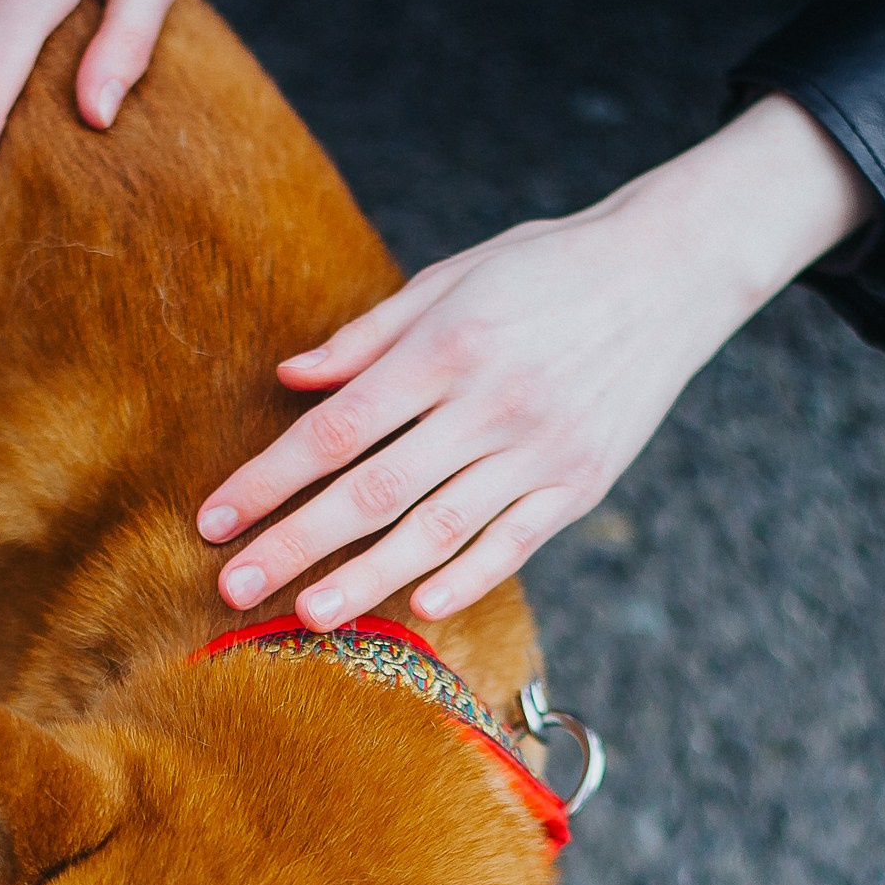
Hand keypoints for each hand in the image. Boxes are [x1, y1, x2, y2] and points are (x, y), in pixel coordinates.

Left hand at [198, 94, 877, 626]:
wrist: (671, 270)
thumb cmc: (545, 268)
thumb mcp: (451, 277)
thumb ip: (366, 337)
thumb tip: (286, 379)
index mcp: (445, 348)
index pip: (336, 430)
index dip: (269, 479)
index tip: (214, 518)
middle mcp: (490, 404)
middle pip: (373, 492)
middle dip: (295, 544)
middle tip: (232, 587)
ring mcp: (539, 451)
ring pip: (438, 531)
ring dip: (367, 579)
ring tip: (309, 616)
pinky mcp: (581, 484)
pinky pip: (512, 544)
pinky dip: (465, 579)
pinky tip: (417, 608)